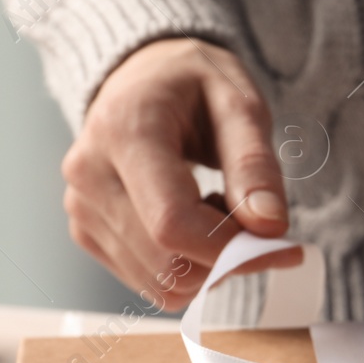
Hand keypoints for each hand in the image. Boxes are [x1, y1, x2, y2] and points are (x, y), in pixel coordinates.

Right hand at [61, 38, 294, 309]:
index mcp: (124, 132)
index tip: (282, 246)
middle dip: (226, 259)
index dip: (233, 250)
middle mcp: (89, 173)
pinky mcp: (86, 232)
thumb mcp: (239, 103)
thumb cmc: (192, 85)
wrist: (140, 78)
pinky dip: (184, 267)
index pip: (173, 224)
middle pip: (167, 263)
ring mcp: (81, 207)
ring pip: (161, 283)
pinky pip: (149, 283)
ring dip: (206, 264)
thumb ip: (255, 165)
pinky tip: (189, 220)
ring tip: (213, 208)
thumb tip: (268, 227)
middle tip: (252, 220)